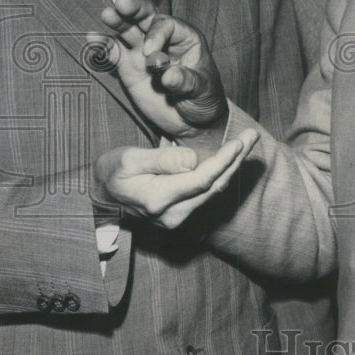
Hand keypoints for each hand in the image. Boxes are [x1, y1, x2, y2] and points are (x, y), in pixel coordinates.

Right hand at [89, 0, 226, 137]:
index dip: (157, 35)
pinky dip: (103, 46)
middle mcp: (162, 40)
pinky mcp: (129, 67)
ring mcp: (143, 52)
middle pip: (147, 17)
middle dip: (134, 10)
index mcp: (185, 38)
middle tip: (121, 4)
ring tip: (107, 15)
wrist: (191, 121)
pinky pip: (114, 53)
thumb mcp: (202, 91)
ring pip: (128, 31)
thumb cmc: (203, 99)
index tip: (150, 54)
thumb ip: (186, 81)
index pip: (167, 25)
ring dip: (117, 22)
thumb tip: (168, 76)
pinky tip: (92, 38)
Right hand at [92, 129, 258, 228]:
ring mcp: (178, 219)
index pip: (202, 180)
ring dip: (232, 166)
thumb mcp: (129, 159)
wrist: (102, 198)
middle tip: (252, 135)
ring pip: (214, 191)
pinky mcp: (182, 216)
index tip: (240, 141)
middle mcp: (172, 215)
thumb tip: (193, 159)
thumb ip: (162, 160)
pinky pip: (207, 194)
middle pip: (214, 186)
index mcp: (158, 199)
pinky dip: (221, 174)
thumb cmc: (113, 172)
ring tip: (247, 141)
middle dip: (236, 160)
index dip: (224, 160)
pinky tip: (231, 157)